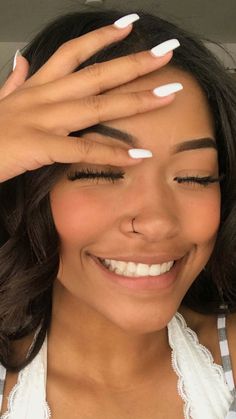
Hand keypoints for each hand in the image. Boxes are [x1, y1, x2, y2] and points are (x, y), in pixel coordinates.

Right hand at [0, 23, 175, 182]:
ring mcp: (43, 120)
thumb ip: (15, 81)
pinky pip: (83, 150)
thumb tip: (22, 60)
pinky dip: (112, 154)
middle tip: (167, 53)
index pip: (73, 53)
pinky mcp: (40, 146)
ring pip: (96, 106)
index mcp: (38, 86)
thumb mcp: (1, 100)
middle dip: (134, 63)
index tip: (129, 26)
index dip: (102, 38)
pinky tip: (138, 156)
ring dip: (136, 101)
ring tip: (168, 95)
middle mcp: (44, 97)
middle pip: (96, 75)